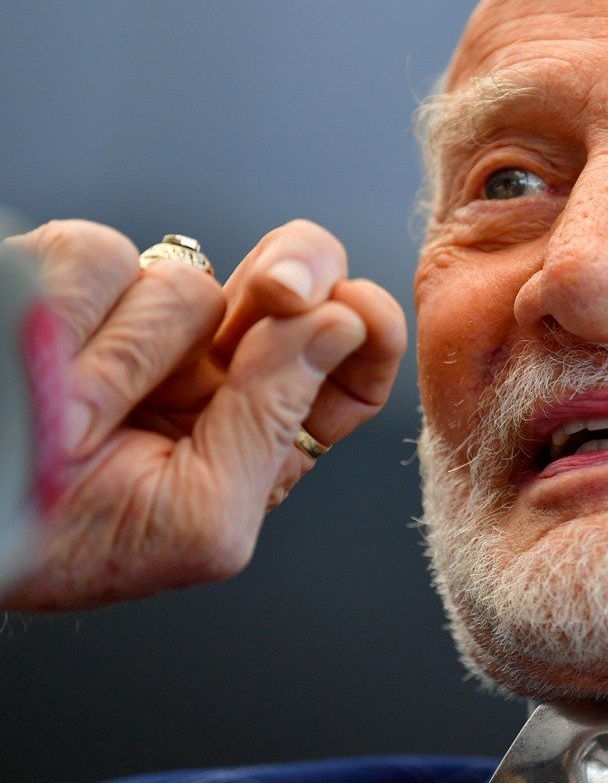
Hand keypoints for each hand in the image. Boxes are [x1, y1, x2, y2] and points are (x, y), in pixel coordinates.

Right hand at [0, 219, 406, 611]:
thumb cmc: (59, 547)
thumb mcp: (198, 517)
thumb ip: (272, 419)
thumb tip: (341, 322)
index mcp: (258, 434)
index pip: (347, 369)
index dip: (368, 329)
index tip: (357, 310)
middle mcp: (210, 371)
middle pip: (297, 284)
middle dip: (300, 273)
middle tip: (278, 292)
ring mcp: (138, 323)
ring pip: (188, 284)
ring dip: (132, 352)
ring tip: (73, 423)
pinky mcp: (64, 280)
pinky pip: (97, 258)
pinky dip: (70, 316)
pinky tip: (41, 366)